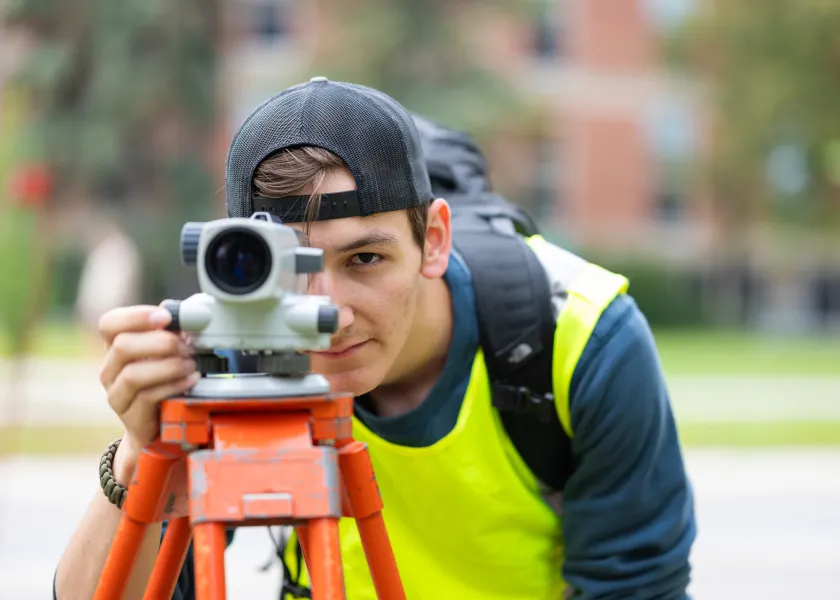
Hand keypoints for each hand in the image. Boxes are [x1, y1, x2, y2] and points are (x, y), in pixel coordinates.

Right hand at [98, 304, 199, 472]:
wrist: (158, 423)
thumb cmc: (164, 380)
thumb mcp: (166, 353)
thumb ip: (172, 332)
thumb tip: (188, 313)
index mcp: (115, 346)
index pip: (109, 323)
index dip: (136, 316)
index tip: (165, 317)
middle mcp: (109, 368)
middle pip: (122, 346)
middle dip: (161, 343)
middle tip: (186, 347)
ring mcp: (115, 392)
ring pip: (133, 374)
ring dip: (168, 366)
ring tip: (190, 365)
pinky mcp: (129, 414)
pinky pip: (147, 396)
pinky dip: (173, 385)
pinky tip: (191, 380)